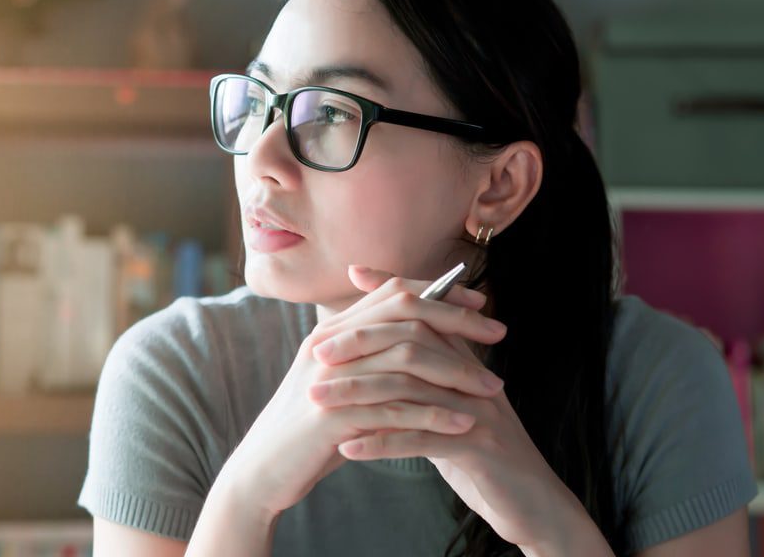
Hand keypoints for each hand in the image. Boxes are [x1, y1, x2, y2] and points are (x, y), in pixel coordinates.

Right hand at [216, 266, 508, 519]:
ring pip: (405, 360)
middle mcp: (330, 345)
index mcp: (335, 330)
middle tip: (499, 334)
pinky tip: (465, 424)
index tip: (480, 303)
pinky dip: (434, 415)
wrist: (263, 470)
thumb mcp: (344, 381)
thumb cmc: (313, 426)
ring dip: (456, 371)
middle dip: (458, 322)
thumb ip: (373, 353)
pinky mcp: (331, 419)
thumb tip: (419, 332)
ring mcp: (329, 379)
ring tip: (493, 389)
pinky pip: (394, 410)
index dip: (441, 292)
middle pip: (405, 314)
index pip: (394, 292)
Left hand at [312, 266, 589, 549]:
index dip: (393, 291)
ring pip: (412, 390)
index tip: (351, 276)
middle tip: (316, 352)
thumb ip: (423, 384)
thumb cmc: (482, 456)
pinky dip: (382, 442)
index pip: (429, 314)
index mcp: (468, 364)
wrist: (531, 502)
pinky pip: (423, 439)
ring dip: (358, 394)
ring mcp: (480, 410)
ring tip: (317, 400)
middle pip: (414, 344)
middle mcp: (475, 378)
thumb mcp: (451, 411)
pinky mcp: (481, 448)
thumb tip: (382, 358)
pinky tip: (348, 448)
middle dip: (361, 343)